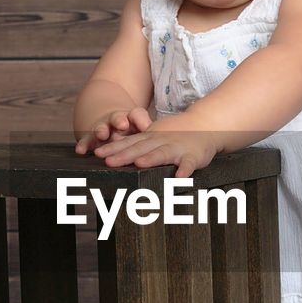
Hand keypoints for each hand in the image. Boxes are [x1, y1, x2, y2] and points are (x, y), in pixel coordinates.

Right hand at [75, 107, 152, 155]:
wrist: (112, 121)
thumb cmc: (132, 130)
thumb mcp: (143, 132)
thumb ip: (155, 140)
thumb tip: (173, 157)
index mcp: (132, 119)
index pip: (137, 115)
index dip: (140, 120)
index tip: (144, 125)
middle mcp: (117, 121)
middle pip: (118, 119)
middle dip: (118, 122)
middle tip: (122, 124)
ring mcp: (104, 128)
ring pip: (102, 127)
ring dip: (101, 129)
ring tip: (102, 133)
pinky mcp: (92, 137)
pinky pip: (87, 139)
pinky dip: (84, 143)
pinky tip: (81, 150)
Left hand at [92, 124, 218, 178]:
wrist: (204, 125)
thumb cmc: (174, 135)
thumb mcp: (153, 136)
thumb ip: (135, 145)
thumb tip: (110, 155)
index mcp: (149, 138)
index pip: (128, 142)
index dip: (113, 148)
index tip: (97, 154)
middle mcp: (161, 141)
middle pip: (141, 148)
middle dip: (125, 155)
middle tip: (109, 162)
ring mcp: (177, 148)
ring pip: (163, 153)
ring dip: (152, 158)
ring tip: (140, 164)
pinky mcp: (193, 156)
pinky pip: (189, 163)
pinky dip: (185, 170)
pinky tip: (180, 177)